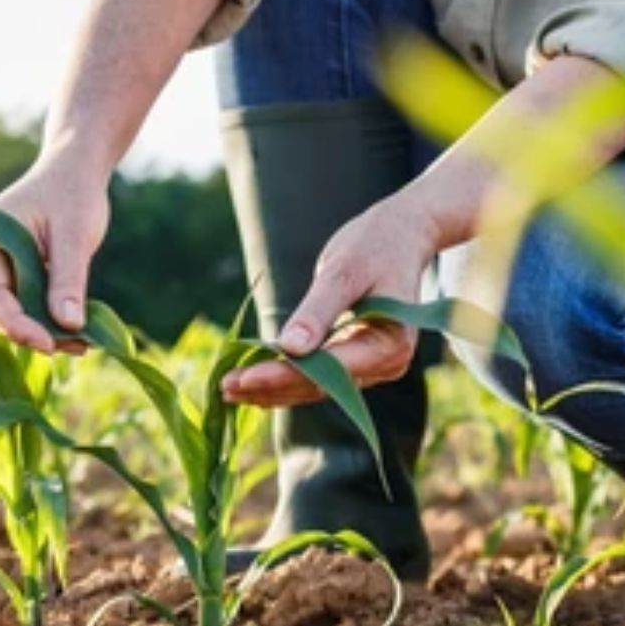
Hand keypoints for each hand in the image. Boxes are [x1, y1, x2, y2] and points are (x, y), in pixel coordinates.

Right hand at [0, 147, 109, 353]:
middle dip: (34, 332)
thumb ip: (68, 279)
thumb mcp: (73, 236)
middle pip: (0, 309)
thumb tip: (69, 325)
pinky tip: (80, 334)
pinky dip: (53, 320)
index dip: (16, 323)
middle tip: (71, 347)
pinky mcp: (20, 277)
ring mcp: (1, 269)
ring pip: (18, 312)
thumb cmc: (71, 192)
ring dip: (47, 331)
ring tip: (82, 344)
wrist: (76, 170)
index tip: (47, 343)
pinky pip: (32, 305)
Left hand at [221, 192, 441, 405]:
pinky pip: (317, 377)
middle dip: (270, 386)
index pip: (328, 369)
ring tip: (228, 390)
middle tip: (224, 386)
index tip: (243, 377)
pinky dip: (284, 380)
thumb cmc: (376, 245)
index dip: (283, 376)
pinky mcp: (356, 361)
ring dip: (272, 390)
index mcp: (389, 344)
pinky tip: (251, 384)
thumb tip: (290, 348)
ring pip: (315, 387)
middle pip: (319, 385)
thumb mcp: (345, 270)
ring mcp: (372, 367)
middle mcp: (386, 365)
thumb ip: (319, 310)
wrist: (400, 236)